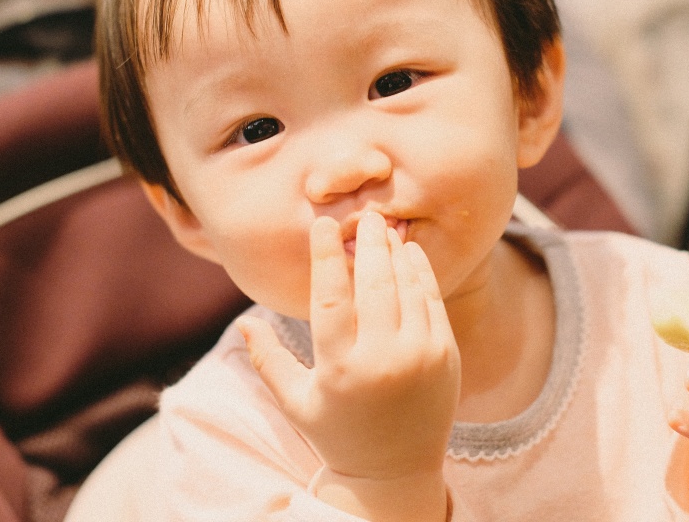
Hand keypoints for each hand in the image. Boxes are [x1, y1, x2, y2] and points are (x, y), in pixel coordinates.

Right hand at [237, 212, 460, 520]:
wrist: (395, 473)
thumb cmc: (337, 434)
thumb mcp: (296, 402)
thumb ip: (269, 360)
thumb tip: (242, 321)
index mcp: (339, 367)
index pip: (331, 296)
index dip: (326, 256)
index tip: (323, 225)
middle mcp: (382, 358)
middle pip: (375, 282)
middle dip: (369, 242)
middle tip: (363, 215)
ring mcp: (420, 355)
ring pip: (407, 286)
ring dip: (395, 252)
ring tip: (385, 227)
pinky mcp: (445, 355)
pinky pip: (433, 301)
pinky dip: (421, 273)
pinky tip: (410, 253)